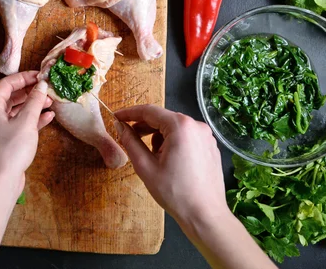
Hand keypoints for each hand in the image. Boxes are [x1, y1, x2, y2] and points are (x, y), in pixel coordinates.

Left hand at [0, 71, 53, 196]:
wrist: (1, 181)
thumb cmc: (11, 148)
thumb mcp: (26, 121)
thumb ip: (35, 101)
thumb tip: (42, 85)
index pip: (7, 83)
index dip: (25, 77)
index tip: (41, 75)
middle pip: (12, 96)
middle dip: (31, 91)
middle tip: (48, 88)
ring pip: (17, 110)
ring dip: (34, 105)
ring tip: (51, 102)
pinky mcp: (6, 139)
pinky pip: (20, 123)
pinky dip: (33, 119)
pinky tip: (49, 116)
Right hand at [114, 105, 228, 233]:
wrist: (205, 215)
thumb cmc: (175, 193)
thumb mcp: (145, 166)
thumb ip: (130, 142)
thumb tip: (120, 126)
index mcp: (180, 126)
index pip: (149, 111)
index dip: (129, 113)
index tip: (116, 117)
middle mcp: (196, 125)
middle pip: (163, 118)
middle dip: (144, 126)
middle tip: (127, 137)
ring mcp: (206, 135)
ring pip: (174, 127)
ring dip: (159, 136)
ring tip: (152, 157)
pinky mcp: (209, 145)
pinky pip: (186, 136)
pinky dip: (173, 142)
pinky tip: (168, 161)